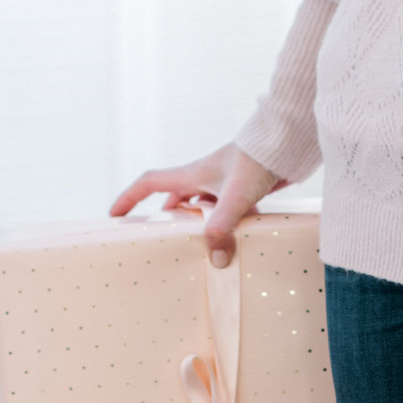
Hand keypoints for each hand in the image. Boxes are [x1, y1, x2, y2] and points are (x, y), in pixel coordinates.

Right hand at [110, 145, 285, 266]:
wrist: (287, 143)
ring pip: (202, 207)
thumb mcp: (235, 196)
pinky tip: (238, 240)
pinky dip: (228, 224)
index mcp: (192, 174)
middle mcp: (204, 177)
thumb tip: (216, 260)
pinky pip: (226, 210)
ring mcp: (223, 183)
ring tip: (199, 248)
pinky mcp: (242, 188)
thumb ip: (223, 227)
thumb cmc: (257, 160)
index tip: (115, 215)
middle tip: (161, 242)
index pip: (149, 183)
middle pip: (175, 200)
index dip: (129, 198)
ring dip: (199, 225)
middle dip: (167, 220)